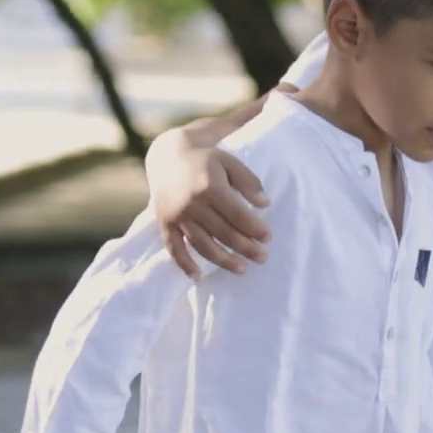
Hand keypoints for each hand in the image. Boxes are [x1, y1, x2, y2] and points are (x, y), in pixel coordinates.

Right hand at [147, 129, 270, 276]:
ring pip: (203, 245)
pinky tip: (198, 277)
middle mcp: (192, 204)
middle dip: (246, 248)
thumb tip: (265, 204)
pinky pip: (174, 248)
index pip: (237, 215)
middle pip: (223, 233)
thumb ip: (248, 182)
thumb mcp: (229, 161)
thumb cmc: (205, 159)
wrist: (167, 156)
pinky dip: (184, 264)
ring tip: (242, 269)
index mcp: (210, 187)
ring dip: (223, 261)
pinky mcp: (164, 224)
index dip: (254, 229)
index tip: (268, 238)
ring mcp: (177, 216)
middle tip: (262, 258)